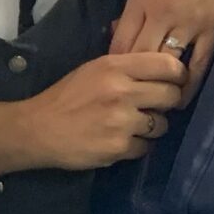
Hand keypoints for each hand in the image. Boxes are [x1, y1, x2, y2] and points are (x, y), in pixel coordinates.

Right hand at [18, 51, 186, 170]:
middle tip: (154, 106)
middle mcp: (122, 91)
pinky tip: (120, 140)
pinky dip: (137, 146)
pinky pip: (146, 147)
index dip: (177, 75)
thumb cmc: (65, 97)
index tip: (173, 82)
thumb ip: (126, 66)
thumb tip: (162, 65)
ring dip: (153, 127)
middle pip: (172, 96)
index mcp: (115, 66)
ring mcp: (121, 121)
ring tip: (132, 126)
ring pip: (162, 124)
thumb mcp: (92, 69)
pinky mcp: (118, 147)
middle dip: (168, 102)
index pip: (168, 65)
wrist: (36, 129)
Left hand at [108, 0, 213, 102]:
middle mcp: (162, 12)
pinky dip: (190, 83)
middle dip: (133, 79)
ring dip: (159, 85)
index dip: (115, 64)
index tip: (115, 78)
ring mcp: (190, 21)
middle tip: (130, 97)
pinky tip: (182, 96)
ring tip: (154, 102)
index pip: (120, 42)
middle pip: (139, 57)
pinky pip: (200, 63)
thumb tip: (118, 31)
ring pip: (166, 64)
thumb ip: (136, 4)